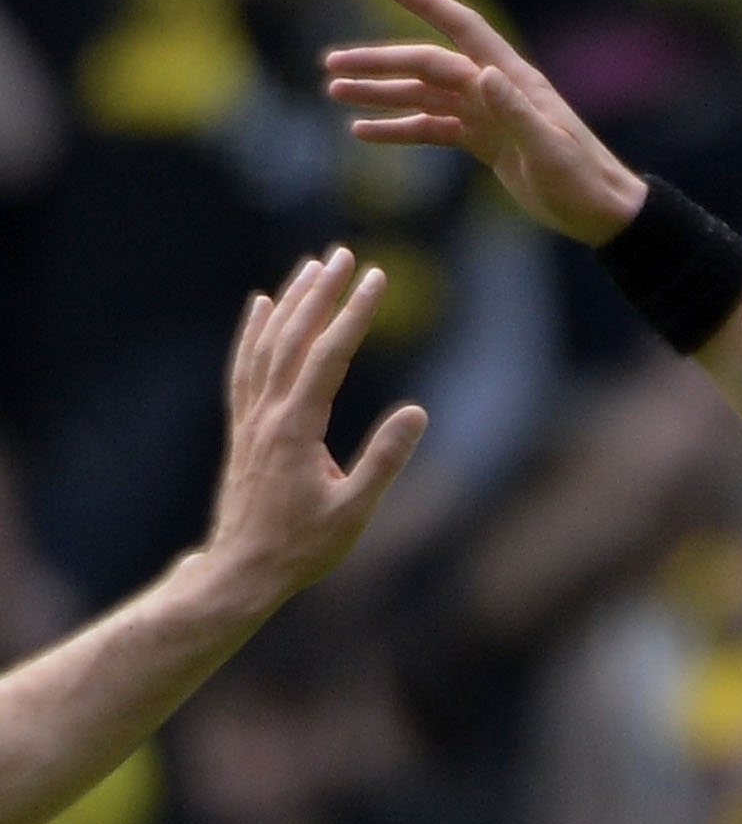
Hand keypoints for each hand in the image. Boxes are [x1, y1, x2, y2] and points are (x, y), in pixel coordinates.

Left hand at [200, 250, 428, 610]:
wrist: (243, 570)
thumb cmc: (304, 547)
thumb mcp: (356, 511)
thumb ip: (385, 460)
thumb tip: (416, 412)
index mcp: (296, 430)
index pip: (327, 358)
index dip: (354, 315)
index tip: (376, 278)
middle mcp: (268, 415)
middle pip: (292, 339)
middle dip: (320, 293)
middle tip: (344, 253)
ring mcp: (251, 419)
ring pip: (266, 346)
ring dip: (290, 302)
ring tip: (312, 267)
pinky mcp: (244, 428)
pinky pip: (245, 366)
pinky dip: (252, 331)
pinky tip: (260, 305)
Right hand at [324, 0, 647, 243]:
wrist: (601, 213)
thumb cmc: (582, 181)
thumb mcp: (550, 151)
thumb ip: (517, 114)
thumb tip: (483, 73)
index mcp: (513, 81)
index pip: (463, 30)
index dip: (427, 2)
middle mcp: (497, 90)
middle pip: (428, 65)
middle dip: (379, 62)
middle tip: (330, 66)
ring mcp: (489, 115)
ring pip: (424, 95)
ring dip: (381, 93)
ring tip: (335, 93)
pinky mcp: (485, 142)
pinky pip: (434, 128)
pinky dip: (400, 129)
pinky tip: (363, 132)